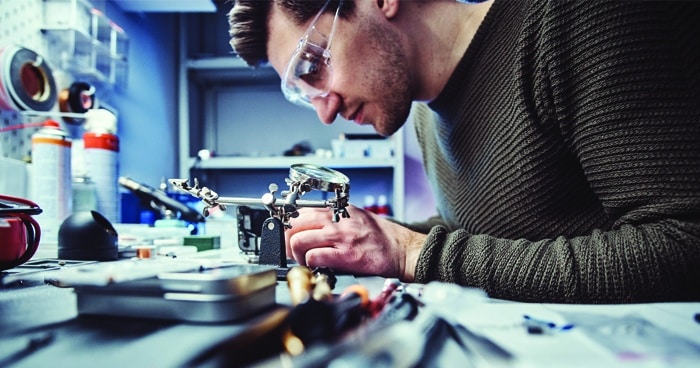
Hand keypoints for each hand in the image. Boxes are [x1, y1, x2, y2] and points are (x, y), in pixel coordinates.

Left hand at [285, 205, 425, 280]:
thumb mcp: (355, 217)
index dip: (289, 224)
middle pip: (295, 224)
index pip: (301, 211)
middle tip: (290, 250)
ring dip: (296, 254)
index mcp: (338, 210)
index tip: (286, 234)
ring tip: (303, 260)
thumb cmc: (380, 236)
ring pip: (299, 240)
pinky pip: (314, 257)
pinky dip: (309, 264)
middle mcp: (337, 220)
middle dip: (287, 239)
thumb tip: (309, 226)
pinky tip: (315, 266)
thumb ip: (333, 219)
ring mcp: (340, 237)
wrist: (401, 249)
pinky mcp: (345, 256)